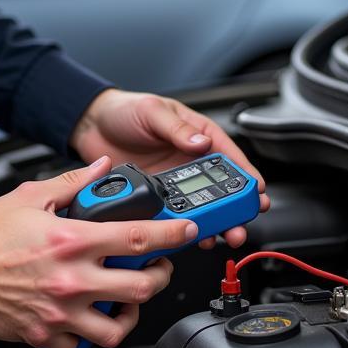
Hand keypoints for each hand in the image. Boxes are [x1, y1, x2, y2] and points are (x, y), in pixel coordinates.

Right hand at [0, 157, 198, 347]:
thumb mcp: (31, 195)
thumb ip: (73, 182)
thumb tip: (102, 168)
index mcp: (71, 241)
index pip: (136, 239)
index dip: (170, 235)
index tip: (185, 232)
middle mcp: (70, 280)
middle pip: (139, 289)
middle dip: (158, 277)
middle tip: (156, 268)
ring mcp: (58, 312)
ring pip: (116, 328)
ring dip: (128, 313)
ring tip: (125, 300)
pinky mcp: (43, 335)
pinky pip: (79, 345)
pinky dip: (87, 333)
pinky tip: (84, 316)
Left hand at [69, 88, 269, 248]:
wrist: (90, 125)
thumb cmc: (124, 110)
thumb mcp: (153, 111)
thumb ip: (177, 128)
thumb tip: (201, 142)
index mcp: (197, 134)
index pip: (229, 156)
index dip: (246, 176)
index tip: (257, 193)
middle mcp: (190, 160)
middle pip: (221, 188)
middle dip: (235, 208)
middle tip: (241, 223)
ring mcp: (174, 181)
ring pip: (202, 206)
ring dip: (215, 222)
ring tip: (223, 236)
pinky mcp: (156, 197)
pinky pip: (175, 215)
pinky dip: (185, 227)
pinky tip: (191, 236)